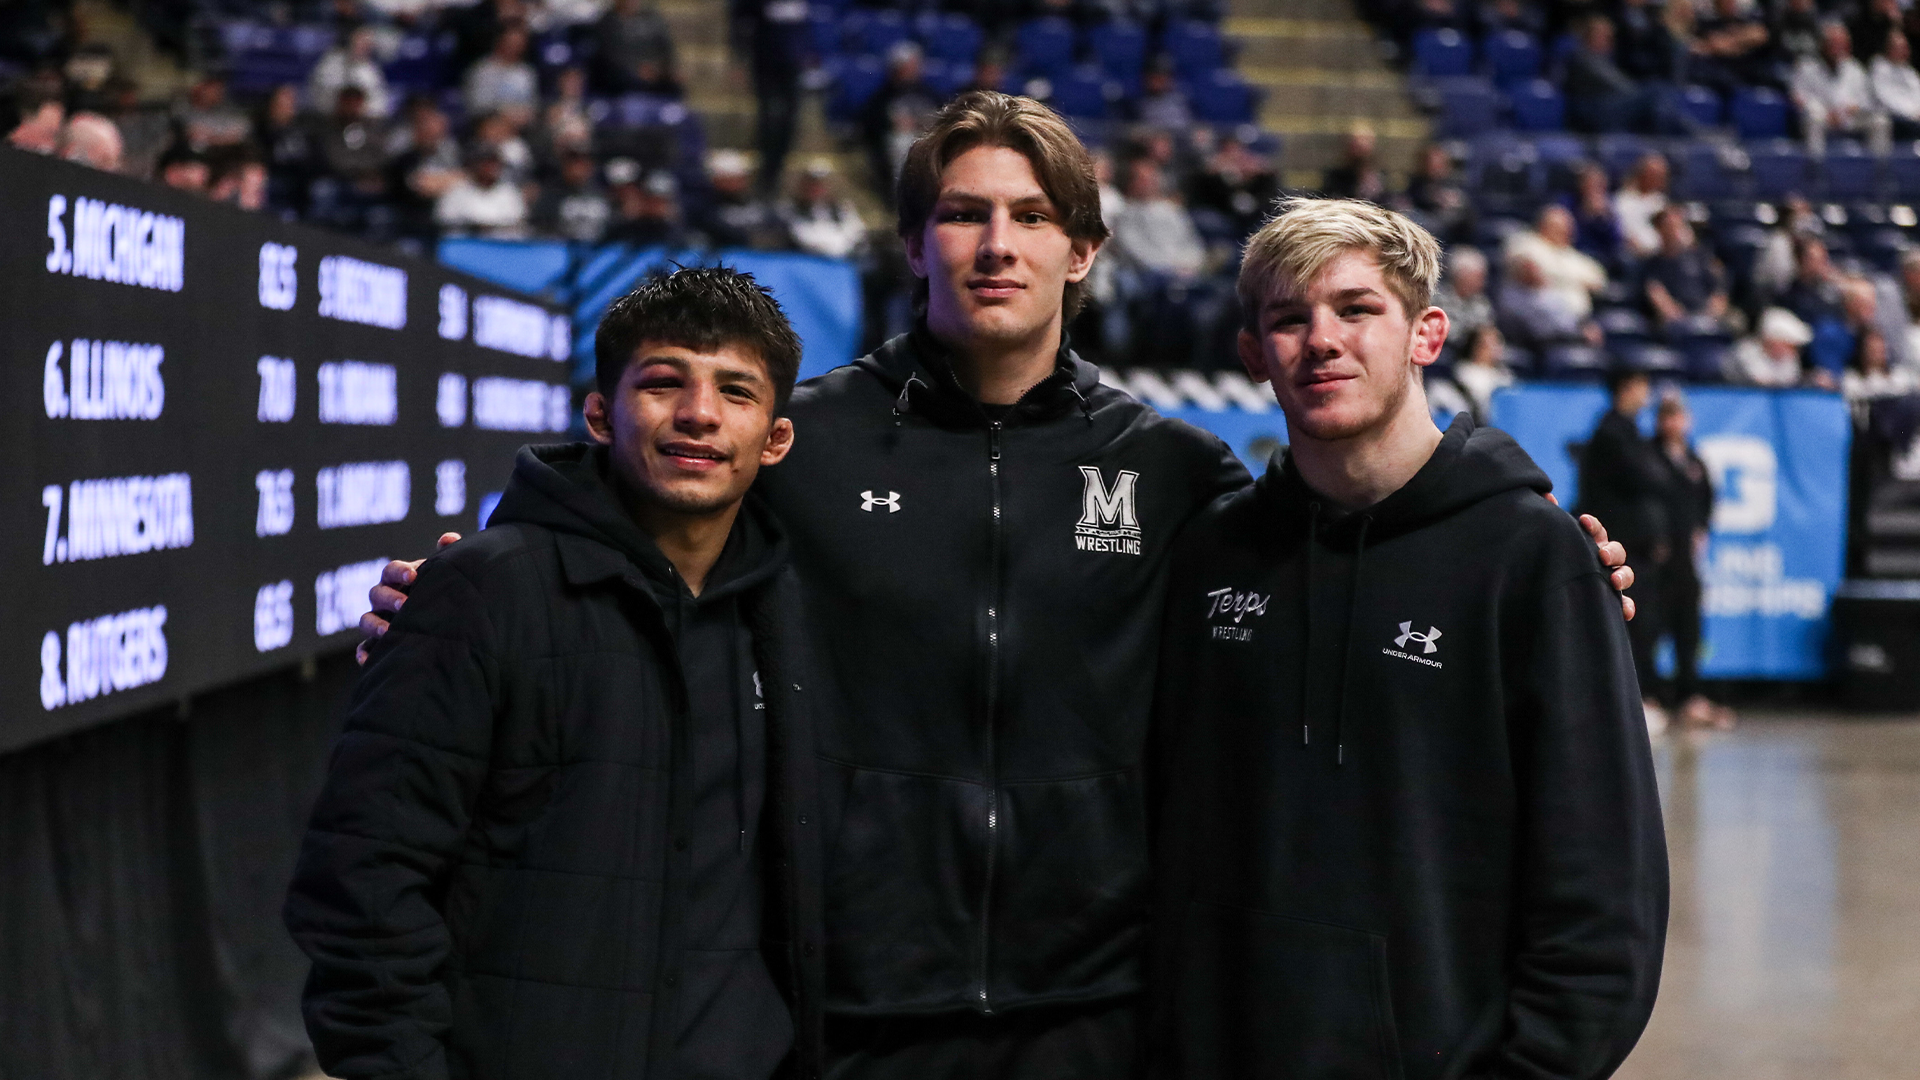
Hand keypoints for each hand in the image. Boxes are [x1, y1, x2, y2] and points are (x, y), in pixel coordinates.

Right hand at [355, 532, 461, 663]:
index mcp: (398, 579)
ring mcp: (378, 619)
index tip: (413, 575)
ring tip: (388, 632)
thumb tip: (450, 538)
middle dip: (390, 599)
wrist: (442, 617)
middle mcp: (384, 598)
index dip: (400, 571)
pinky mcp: (377, 642)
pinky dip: (364, 653)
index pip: (391, 570)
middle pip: (377, 594)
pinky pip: (364, 648)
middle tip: (406, 604)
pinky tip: (369, 660)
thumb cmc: (439, 589)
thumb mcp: (443, 572)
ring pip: (366, 620)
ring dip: (375, 625)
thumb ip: (447, 554)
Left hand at [1545, 495, 1635, 619]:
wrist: (1544, 597)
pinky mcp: (1610, 603)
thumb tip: (1546, 494)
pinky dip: (1627, 607)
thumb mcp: (1547, 544)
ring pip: (1624, 575)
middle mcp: (1602, 562)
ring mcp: (1609, 581)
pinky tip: (1624, 612)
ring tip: (1614, 582)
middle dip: (1612, 552)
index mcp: (1588, 544)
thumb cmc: (1549, 563)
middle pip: (1616, 552)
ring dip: (1623, 576)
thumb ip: (1548, 522)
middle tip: (1601, 556)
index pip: (1596, 531)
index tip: (1582, 521)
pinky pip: (1624, 605)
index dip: (1593, 526)